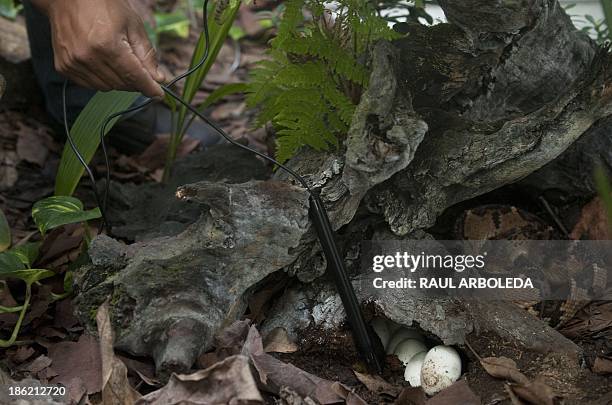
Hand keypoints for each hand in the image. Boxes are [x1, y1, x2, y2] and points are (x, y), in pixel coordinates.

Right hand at [32, 0, 165, 97]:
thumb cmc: (103, 5)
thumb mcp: (133, 25)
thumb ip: (146, 55)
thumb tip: (157, 79)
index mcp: (107, 45)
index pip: (134, 76)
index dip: (149, 87)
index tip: (158, 94)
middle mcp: (88, 57)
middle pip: (122, 84)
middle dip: (135, 80)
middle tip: (138, 68)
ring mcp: (73, 63)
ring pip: (107, 87)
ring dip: (118, 80)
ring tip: (117, 60)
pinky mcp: (64, 66)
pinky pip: (90, 84)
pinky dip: (101, 78)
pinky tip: (102, 62)